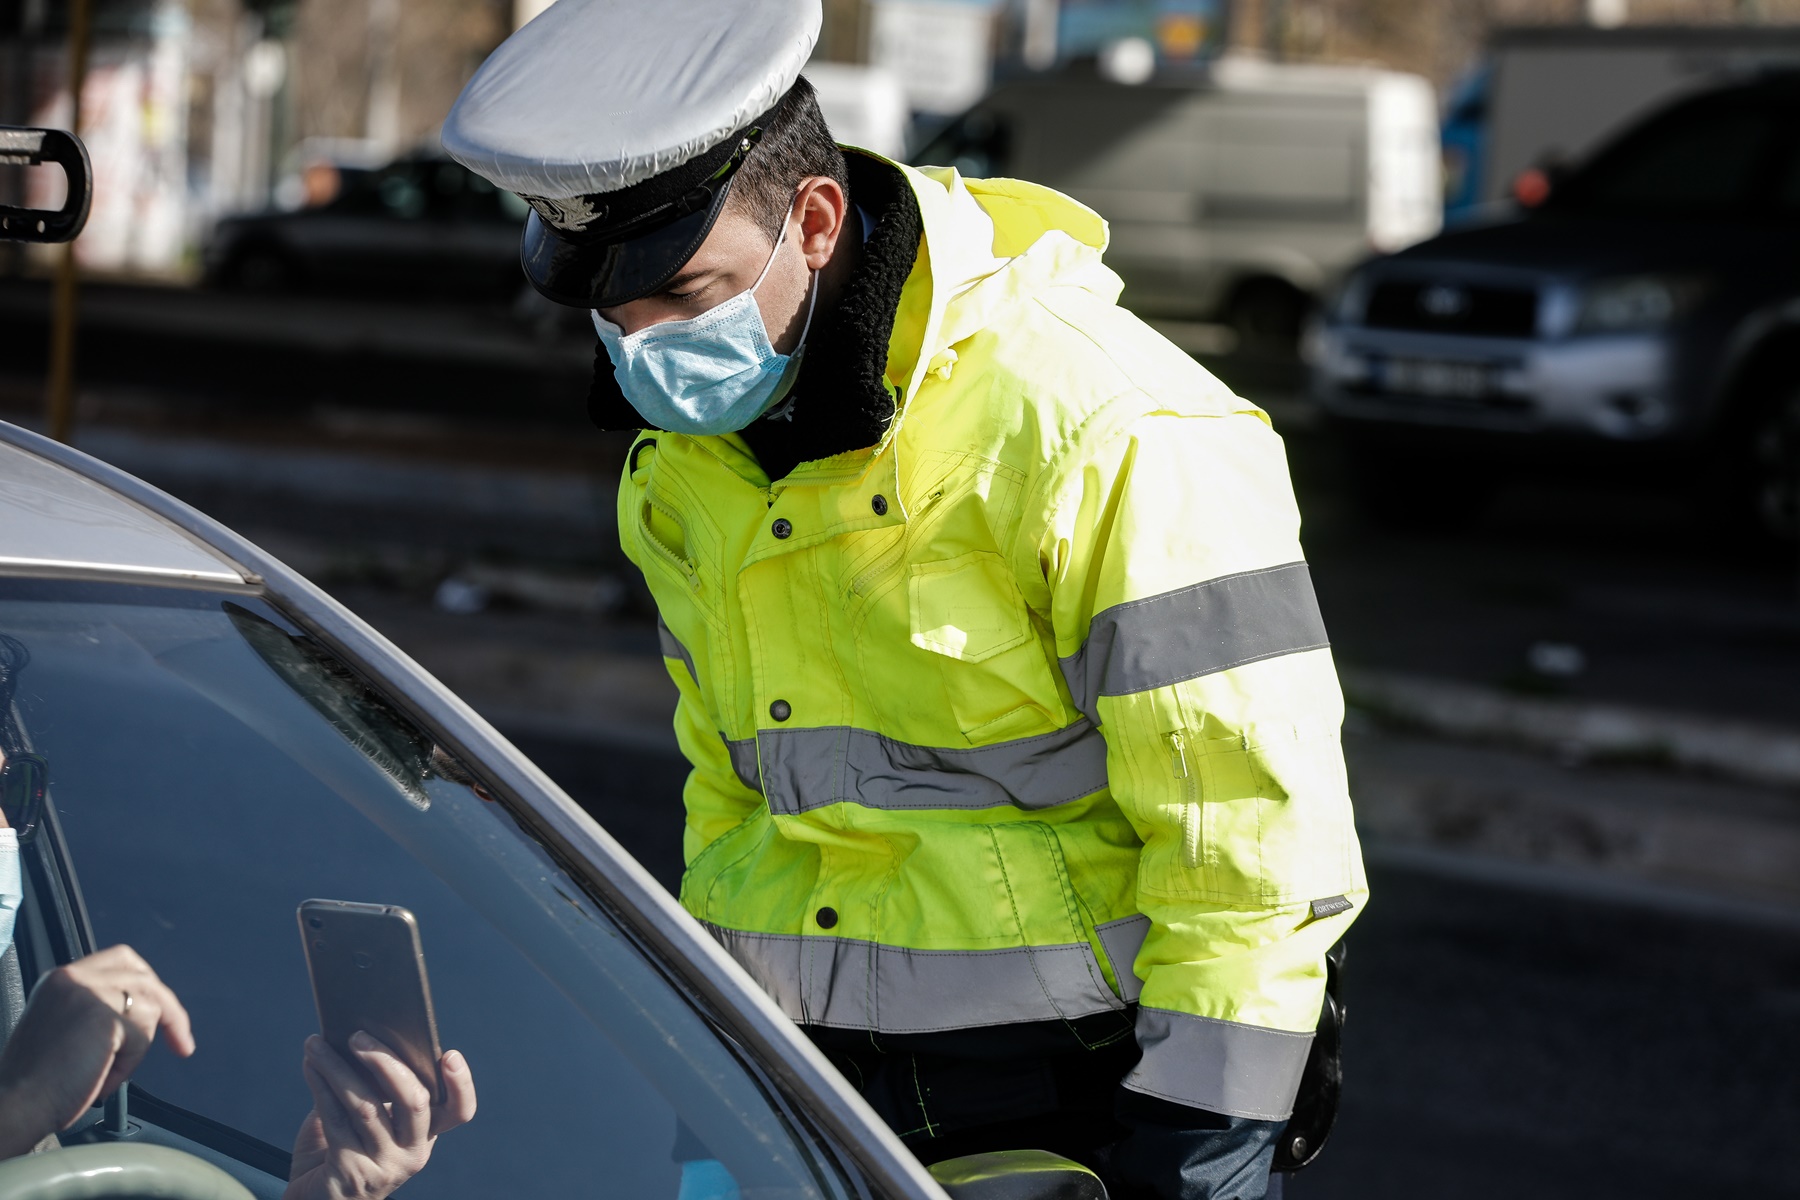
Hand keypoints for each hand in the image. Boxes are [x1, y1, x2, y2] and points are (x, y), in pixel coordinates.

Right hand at [0, 944, 194, 1158]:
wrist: (15, 1108)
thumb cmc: (37, 1085)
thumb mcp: (66, 1032)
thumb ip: (96, 1012)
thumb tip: (142, 1011)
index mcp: (61, 980)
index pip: (121, 961)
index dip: (148, 985)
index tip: (163, 1014)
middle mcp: (73, 977)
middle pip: (144, 977)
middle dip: (168, 1010)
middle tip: (181, 1042)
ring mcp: (88, 990)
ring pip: (149, 1008)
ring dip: (135, 1050)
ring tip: (100, 1074)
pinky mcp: (103, 1011)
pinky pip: (143, 1034)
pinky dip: (128, 1063)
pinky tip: (100, 1078)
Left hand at [285, 1032, 475, 1199]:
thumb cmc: (344, 1150)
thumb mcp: (369, 1119)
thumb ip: (373, 1088)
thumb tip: (359, 1039)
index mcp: (426, 1133)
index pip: (459, 1110)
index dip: (460, 1084)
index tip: (448, 1055)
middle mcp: (413, 1152)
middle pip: (414, 1101)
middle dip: (386, 1061)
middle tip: (358, 1036)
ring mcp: (385, 1165)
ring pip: (366, 1106)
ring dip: (338, 1068)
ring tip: (317, 1044)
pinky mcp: (352, 1172)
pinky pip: (336, 1119)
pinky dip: (321, 1086)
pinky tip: (311, 1067)